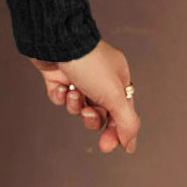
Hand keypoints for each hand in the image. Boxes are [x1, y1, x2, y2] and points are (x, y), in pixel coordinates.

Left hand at [30, 38, 139, 153]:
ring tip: (73, 93)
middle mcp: (98, 77)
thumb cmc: (89, 63)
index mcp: (118, 78)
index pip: (122, 112)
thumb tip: (130, 144)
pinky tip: (60, 85)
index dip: (117, 131)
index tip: (109, 146)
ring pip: (79, 106)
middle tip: (88, 115)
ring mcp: (77, 76)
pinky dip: (59, 95)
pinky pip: (60, 96)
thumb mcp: (115, 95)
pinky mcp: (57, 76)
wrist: (56, 41)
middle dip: (93, 118)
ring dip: (75, 104)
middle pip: (100, 113)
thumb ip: (126, 122)